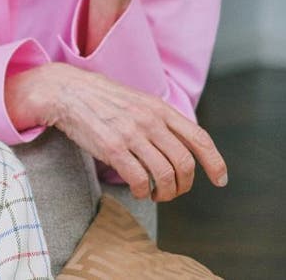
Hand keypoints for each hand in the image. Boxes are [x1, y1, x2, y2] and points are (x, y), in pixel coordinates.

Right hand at [5, 63, 227, 201]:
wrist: (65, 91)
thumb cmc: (100, 98)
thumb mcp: (137, 100)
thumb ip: (159, 119)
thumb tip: (179, 144)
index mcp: (160, 108)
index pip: (199, 139)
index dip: (215, 163)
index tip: (220, 180)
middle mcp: (150, 121)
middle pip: (184, 163)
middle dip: (184, 185)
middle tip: (175, 191)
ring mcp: (131, 134)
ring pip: (164, 175)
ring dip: (165, 192)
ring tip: (156, 194)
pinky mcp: (112, 148)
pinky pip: (138, 179)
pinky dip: (142, 191)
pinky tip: (138, 191)